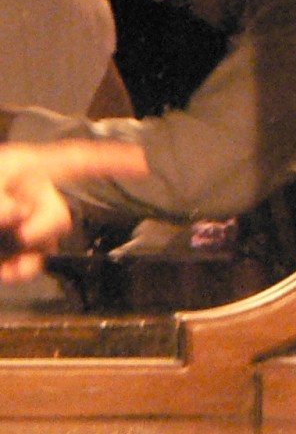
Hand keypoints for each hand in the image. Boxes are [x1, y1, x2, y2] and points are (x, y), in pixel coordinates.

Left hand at [0, 139, 145, 280]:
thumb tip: (16, 214)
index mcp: (26, 167)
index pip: (76, 160)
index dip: (112, 160)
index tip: (144, 163)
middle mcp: (30, 193)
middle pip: (59, 213)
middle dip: (43, 227)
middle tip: (20, 236)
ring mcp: (23, 221)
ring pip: (47, 242)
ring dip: (28, 256)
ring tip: (6, 266)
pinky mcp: (14, 246)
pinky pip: (31, 261)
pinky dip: (19, 270)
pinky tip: (5, 273)